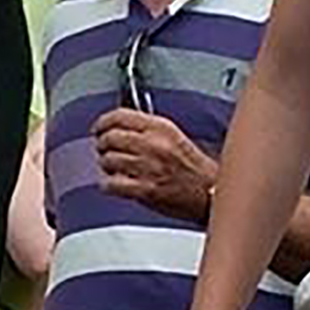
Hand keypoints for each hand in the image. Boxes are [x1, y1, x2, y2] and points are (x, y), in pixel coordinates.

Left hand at [92, 109, 219, 221]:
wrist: (211, 194)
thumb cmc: (195, 169)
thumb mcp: (173, 137)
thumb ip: (147, 130)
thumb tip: (118, 127)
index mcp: (161, 128)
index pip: (120, 116)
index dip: (103, 122)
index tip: (98, 128)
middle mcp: (153, 144)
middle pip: (109, 137)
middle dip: (102, 145)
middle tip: (105, 150)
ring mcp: (148, 167)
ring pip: (107, 160)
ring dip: (106, 166)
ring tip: (114, 169)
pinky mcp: (145, 189)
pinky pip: (111, 184)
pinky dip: (109, 185)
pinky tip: (116, 184)